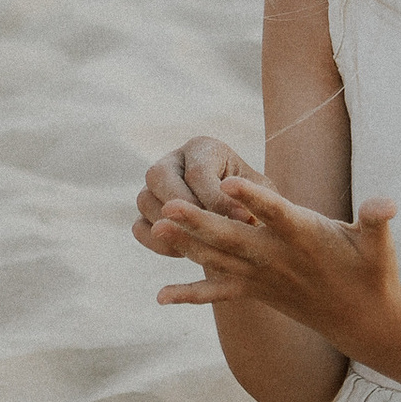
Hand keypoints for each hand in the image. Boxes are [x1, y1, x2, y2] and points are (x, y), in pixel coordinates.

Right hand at [133, 136, 252, 248]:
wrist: (244, 221)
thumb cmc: (256, 203)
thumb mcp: (261, 196)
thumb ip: (254, 201)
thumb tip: (243, 217)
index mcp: (203, 149)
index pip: (198, 172)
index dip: (217, 199)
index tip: (241, 220)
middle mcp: (173, 161)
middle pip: (159, 175)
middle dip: (184, 209)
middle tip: (208, 231)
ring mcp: (155, 187)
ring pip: (144, 199)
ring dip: (169, 225)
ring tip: (200, 245)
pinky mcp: (147, 213)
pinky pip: (139, 227)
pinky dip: (157, 242)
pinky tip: (184, 253)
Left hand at [146, 173, 400, 345]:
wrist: (363, 321)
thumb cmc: (372, 271)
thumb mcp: (379, 244)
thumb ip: (377, 220)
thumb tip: (387, 203)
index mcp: (306, 237)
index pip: (277, 213)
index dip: (254, 198)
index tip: (230, 182)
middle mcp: (278, 258)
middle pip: (233, 237)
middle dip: (199, 221)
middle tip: (168, 205)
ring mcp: (263, 277)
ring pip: (218, 260)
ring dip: (186, 247)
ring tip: (154, 229)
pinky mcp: (256, 292)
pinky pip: (219, 293)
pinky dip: (191, 294)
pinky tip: (161, 296)